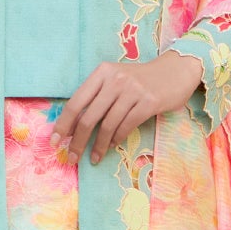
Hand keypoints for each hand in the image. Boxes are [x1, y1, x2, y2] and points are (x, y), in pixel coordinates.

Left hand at [51, 51, 203, 165]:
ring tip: (93, 158)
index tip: (55, 141)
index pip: (76, 102)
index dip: (63, 124)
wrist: (176, 71)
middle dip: (77, 141)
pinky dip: (115, 140)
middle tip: (71, 157)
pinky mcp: (148, 102)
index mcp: (102, 72)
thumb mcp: (115, 80)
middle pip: (89, 117)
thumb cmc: (140, 80)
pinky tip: (110, 146)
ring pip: (107, 125)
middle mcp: (115, 79)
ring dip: (97, 146)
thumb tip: (74, 126)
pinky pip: (126, 126)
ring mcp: (133, 90)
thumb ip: (97, 97)